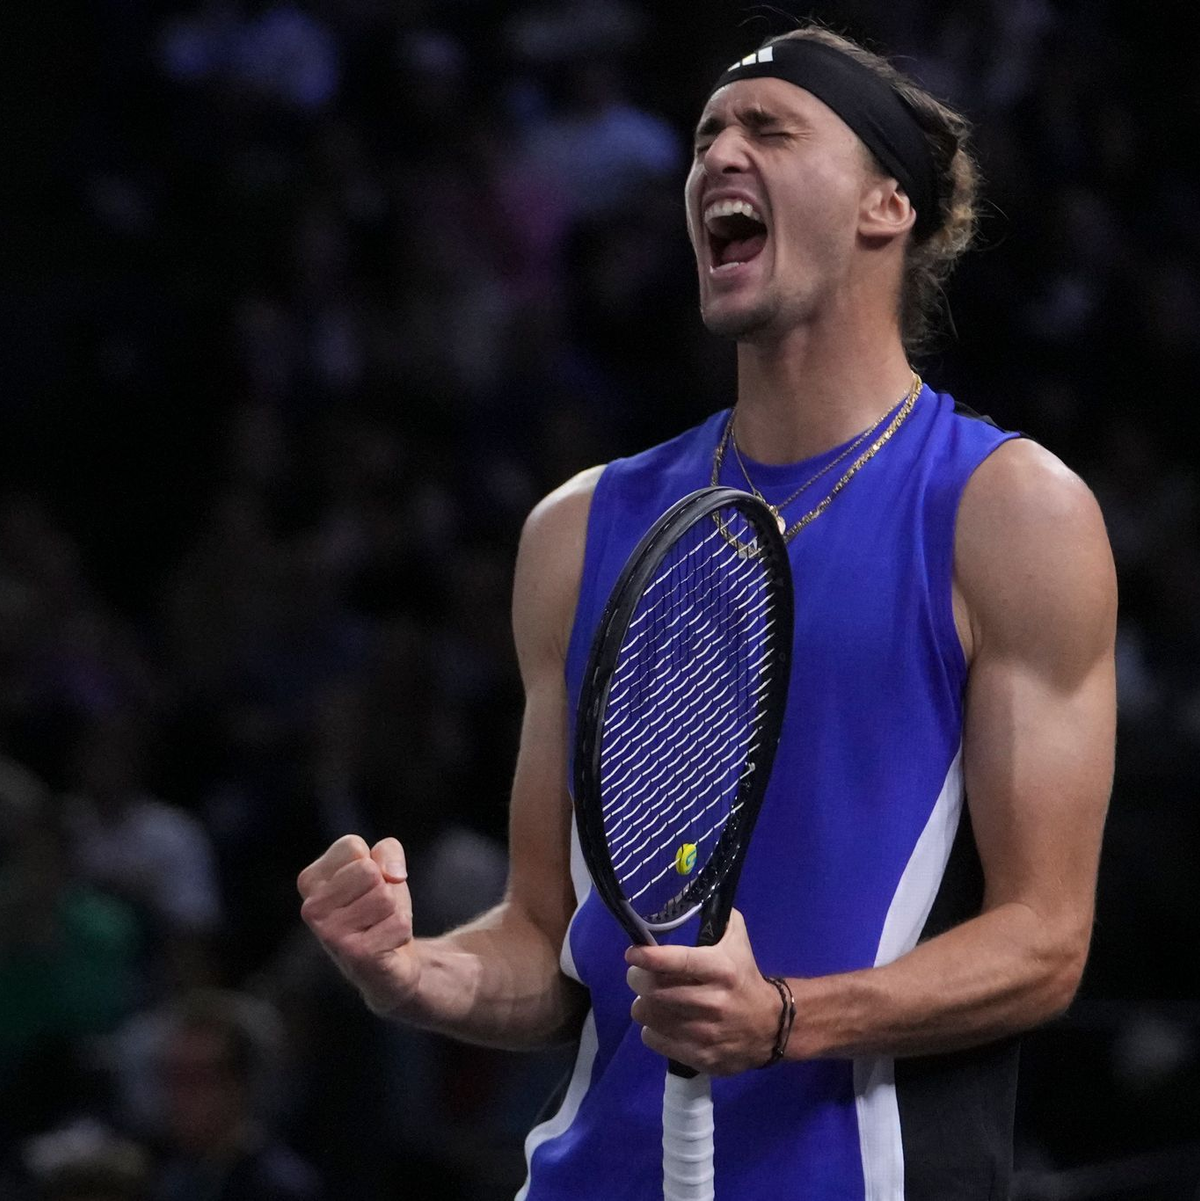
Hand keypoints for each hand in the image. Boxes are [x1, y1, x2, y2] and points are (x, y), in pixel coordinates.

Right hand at [297, 834, 418, 1015]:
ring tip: (379, 926)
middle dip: (385, 887)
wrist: (390, 964)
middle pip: (369, 870)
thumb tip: (392, 875)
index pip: (352, 846)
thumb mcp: (383, 868)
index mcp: (310, 881)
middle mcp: (311, 908)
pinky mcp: (355, 955)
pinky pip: (398, 922)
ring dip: (394, 911)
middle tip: (376, 910)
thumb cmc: (379, 909)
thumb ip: (388, 851)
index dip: (374, 861)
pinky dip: (402, 932)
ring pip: (384, 896)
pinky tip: (386, 945)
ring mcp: (330, 934)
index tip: (367, 885)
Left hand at [625, 909, 780, 1074]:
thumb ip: (716, 917)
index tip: (633, 954)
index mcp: (720, 969)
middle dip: (638, 979)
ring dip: (643, 1004)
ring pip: (648, 1015)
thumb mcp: (737, 940)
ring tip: (652, 1000)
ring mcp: (705, 1032)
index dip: (648, 957)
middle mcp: (712, 1001)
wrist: (771, 1026)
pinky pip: (653, 1039)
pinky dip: (651, 1029)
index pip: (678, 961)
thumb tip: (688, 898)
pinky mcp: (699, 1056)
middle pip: (654, 990)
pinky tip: (663, 1022)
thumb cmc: (745, 977)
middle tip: (640, 976)